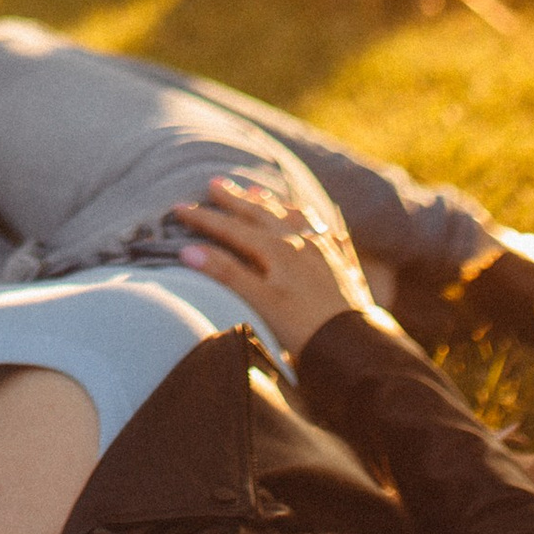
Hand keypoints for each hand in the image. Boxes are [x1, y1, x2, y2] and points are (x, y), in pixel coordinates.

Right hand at [174, 177, 393, 360]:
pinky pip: (330, 233)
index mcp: (278, 250)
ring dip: (274, 203)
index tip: (178, 206)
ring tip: (260, 191)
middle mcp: (302, 243)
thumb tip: (188, 250)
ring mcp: (326, 252)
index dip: (204, 218)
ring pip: (296, 216)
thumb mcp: (260, 303)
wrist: (356, 350)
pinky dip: (319, 221)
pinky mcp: (344, 267)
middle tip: (215, 183)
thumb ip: (226, 275)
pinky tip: (323, 219)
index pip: (232, 229)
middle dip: (236, 199)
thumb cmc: (304, 330)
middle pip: (262, 214)